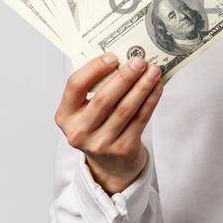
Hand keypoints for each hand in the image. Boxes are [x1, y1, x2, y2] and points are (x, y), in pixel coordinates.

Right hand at [54, 54, 163, 193]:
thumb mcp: (86, 110)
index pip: (75, 85)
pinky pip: (139, 120)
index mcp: (64, 115)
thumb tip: (124, 58)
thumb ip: (96, 87)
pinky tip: (157, 88)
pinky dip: (150, 101)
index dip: (94, 69)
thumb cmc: (99, 126)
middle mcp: (79, 132)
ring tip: (153, 71)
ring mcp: (100, 144)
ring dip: (142, 87)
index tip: (113, 57)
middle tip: (140, 61)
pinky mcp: (122, 150)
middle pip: (104, 99)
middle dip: (124, 77)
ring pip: (125, 109)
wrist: (111, 165)